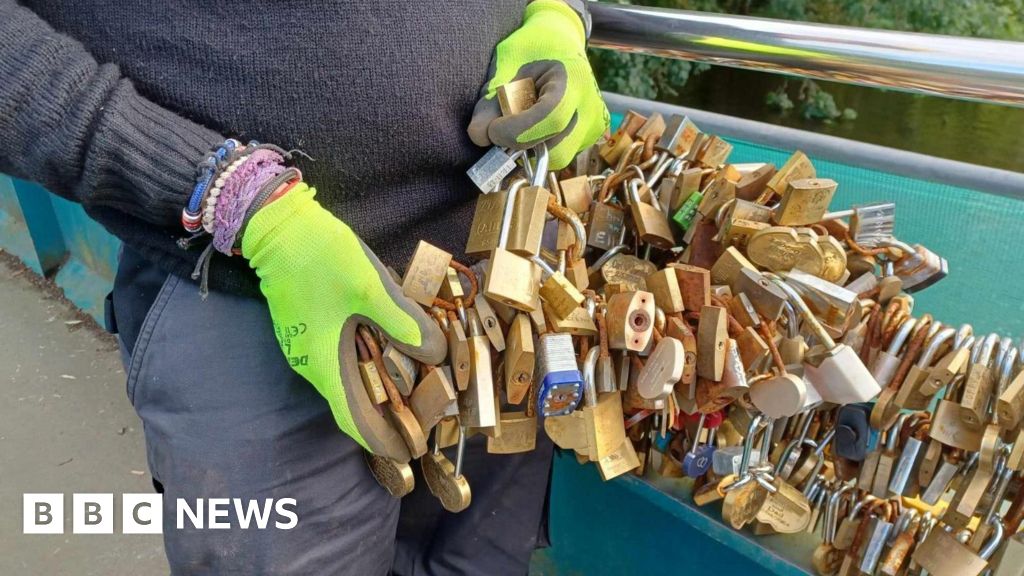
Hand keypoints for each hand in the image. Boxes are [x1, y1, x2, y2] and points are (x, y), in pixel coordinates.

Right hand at [241, 183, 445, 460]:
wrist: (275, 223)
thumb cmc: (320, 257)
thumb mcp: (372, 288)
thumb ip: (404, 323)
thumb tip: (436, 354)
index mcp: (323, 363)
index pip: (353, 420)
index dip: (382, 439)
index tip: (408, 452)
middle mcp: (312, 362)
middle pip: (354, 402)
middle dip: (389, 414)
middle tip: (425, 415)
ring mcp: (308, 344)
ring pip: (349, 378)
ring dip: (381, 385)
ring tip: (418, 385)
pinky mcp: (311, 325)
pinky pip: (344, 356)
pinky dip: (371, 362)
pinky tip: (394, 348)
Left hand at [468, 0, 608, 169]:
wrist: (559, 41)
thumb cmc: (530, 49)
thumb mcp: (504, 66)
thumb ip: (490, 102)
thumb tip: (479, 137)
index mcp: (573, 80)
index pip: (550, 120)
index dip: (515, 132)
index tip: (491, 130)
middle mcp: (591, 109)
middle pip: (555, 152)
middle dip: (521, 146)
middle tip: (501, 129)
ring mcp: (593, 126)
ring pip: (556, 158)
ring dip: (530, 148)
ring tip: (520, 121)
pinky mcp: (588, 138)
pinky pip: (559, 154)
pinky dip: (539, 145)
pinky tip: (533, 123)